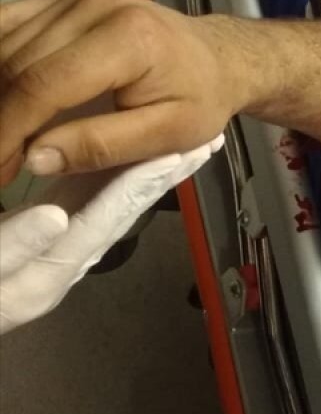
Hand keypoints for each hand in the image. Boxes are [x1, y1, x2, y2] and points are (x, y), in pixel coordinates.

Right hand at [0, 0, 245, 185]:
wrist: (218, 57)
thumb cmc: (200, 98)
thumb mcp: (168, 134)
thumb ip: (102, 146)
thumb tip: (35, 158)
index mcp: (127, 38)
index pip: (43, 85)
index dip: (8, 132)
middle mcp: (96, 5)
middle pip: (14, 63)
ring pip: (3, 43)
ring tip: (2, 136)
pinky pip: (7, 25)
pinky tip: (1, 95)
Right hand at [0, 134, 223, 334]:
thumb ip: (10, 249)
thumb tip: (54, 215)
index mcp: (48, 272)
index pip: (107, 217)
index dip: (142, 180)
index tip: (178, 150)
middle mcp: (61, 266)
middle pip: (124, 212)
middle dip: (166, 176)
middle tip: (209, 141)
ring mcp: (52, 256)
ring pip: (110, 207)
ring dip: (147, 174)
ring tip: (183, 143)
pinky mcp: (38, 246)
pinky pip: (85, 206)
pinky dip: (112, 180)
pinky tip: (124, 160)